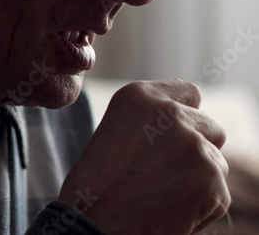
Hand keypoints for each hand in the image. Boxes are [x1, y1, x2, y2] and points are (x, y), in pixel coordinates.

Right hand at [59, 80, 230, 234]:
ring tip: (160, 195)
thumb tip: (182, 114)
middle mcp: (170, 113)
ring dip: (198, 178)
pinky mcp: (211, 180)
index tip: (175, 132)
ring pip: (216, 161)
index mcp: (140, 97)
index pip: (188, 91)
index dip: (185, 114)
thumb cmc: (94, 187)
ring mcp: (194, 145)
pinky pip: (218, 192)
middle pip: (209, 126)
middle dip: (196, 147)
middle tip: (164, 171)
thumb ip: (148, 119)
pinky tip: (170, 211)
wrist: (93, 226)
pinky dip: (200, 205)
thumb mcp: (113, 134)